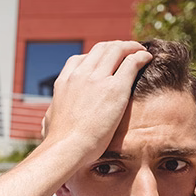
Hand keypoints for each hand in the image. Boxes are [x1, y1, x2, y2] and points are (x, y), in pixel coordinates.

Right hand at [42, 41, 152, 161]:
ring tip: (141, 52)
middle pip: (102, 48)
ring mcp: (97, 79)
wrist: (67, 148)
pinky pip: (132, 61)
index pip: (80, 58)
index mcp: (64, 82)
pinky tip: (148, 59)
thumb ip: (51, 115)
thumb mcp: (48, 122)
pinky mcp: (116, 88)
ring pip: (118, 49)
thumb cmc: (58, 142)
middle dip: (117, 47)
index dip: (96, 57)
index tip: (106, 62)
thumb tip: (48, 120)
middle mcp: (80, 75)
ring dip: (132, 47)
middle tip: (128, 53)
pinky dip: (142, 56)